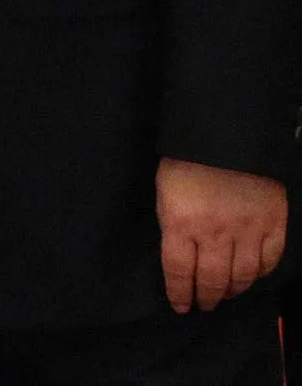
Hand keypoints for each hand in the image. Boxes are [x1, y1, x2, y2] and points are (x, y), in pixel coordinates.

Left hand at [156, 158, 285, 312]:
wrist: (226, 134)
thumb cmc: (186, 160)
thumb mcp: (165, 193)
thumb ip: (173, 226)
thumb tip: (181, 257)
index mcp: (181, 223)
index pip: (178, 271)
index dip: (179, 293)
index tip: (180, 306)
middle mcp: (215, 232)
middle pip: (211, 279)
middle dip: (206, 297)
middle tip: (204, 305)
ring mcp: (248, 229)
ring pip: (243, 275)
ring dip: (234, 289)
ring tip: (226, 293)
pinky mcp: (274, 222)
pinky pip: (270, 259)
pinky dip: (262, 273)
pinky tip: (253, 275)